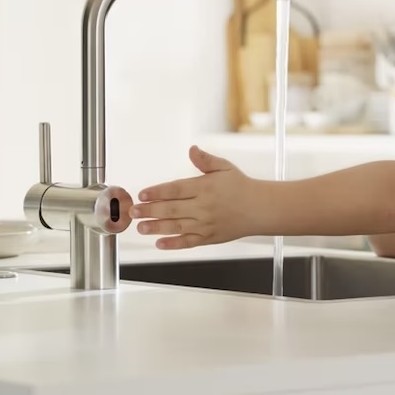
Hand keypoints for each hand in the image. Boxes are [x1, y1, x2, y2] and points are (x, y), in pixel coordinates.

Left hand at [131, 145, 251, 249]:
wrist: (259, 208)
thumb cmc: (241, 187)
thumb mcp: (224, 167)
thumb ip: (205, 160)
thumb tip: (192, 150)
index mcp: (205, 187)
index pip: (176, 189)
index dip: (157, 192)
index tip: (143, 194)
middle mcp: (204, 206)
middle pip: (172, 208)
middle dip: (150, 210)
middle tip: (134, 211)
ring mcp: (205, 224)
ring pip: (176, 226)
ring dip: (156, 227)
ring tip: (141, 227)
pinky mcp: (209, 237)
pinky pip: (188, 242)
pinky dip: (173, 244)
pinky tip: (160, 243)